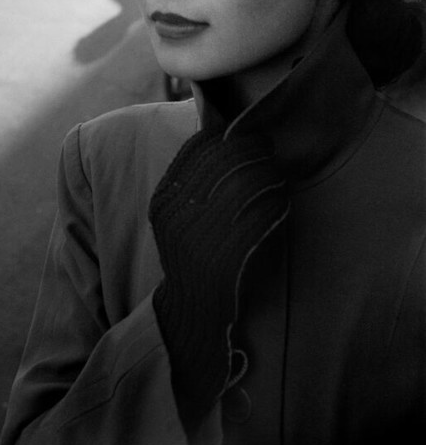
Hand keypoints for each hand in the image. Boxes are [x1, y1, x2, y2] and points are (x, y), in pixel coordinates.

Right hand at [149, 129, 288, 421]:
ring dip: (267, 173)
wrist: (192, 313)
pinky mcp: (226, 258)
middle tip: (269, 147)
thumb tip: (224, 136)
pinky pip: (258, 216)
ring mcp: (200, 236)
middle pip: (223, 161)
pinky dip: (274, 203)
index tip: (245, 132)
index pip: (196, 149)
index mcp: (164, 201)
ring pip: (244, 184)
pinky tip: (281, 200)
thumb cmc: (192, 257)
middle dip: (252, 149)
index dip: (225, 136)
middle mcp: (177, 215)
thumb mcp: (178, 218)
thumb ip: (192, 183)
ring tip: (277, 172)